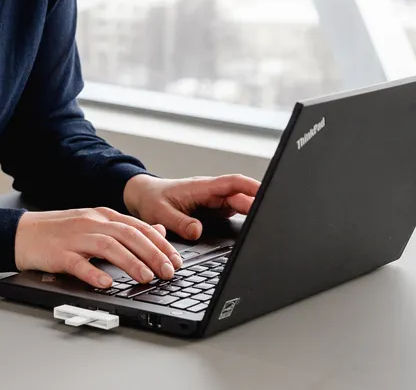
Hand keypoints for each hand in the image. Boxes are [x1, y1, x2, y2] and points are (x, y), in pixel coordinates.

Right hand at [14, 207, 184, 289]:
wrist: (22, 233)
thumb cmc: (60, 233)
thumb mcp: (95, 226)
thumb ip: (125, 229)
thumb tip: (158, 233)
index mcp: (102, 215)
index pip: (138, 226)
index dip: (160, 243)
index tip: (176, 259)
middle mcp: (91, 222)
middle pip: (127, 234)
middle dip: (152, 253)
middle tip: (168, 272)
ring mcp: (74, 237)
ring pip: (107, 246)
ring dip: (130, 262)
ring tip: (147, 278)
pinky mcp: (58, 253)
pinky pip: (78, 263)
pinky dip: (93, 273)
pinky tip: (106, 284)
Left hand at [123, 174, 260, 240]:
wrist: (144, 196)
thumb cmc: (152, 200)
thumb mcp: (160, 214)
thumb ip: (179, 223)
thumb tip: (197, 231)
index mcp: (201, 188)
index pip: (231, 183)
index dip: (250, 186)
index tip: (267, 192)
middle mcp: (210, 192)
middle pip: (239, 195)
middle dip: (257, 202)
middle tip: (271, 215)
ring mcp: (213, 200)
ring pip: (238, 202)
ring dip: (252, 209)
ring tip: (267, 221)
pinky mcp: (213, 209)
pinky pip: (232, 209)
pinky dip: (244, 214)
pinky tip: (254, 223)